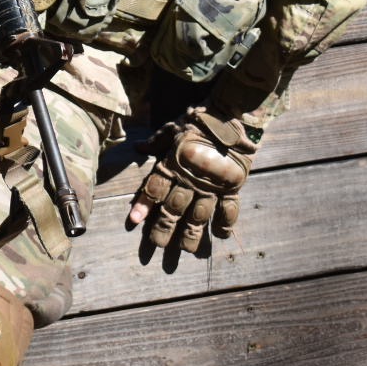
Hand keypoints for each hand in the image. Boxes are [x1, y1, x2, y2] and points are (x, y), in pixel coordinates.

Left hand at [127, 107, 256, 253]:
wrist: (230, 115)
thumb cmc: (197, 121)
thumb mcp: (172, 128)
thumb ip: (156, 142)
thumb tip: (137, 147)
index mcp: (173, 164)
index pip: (154, 188)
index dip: (143, 205)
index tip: (134, 221)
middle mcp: (191, 178)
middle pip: (174, 208)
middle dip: (164, 228)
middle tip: (157, 245)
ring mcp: (212, 185)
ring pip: (199, 215)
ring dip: (192, 233)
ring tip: (186, 250)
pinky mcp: (232, 186)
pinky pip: (229, 209)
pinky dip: (225, 223)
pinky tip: (220, 236)